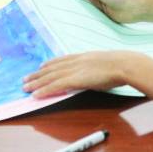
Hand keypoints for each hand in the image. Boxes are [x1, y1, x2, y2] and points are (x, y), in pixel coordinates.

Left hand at [22, 51, 136, 97]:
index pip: (63, 59)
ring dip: (36, 83)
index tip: (41, 66)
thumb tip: (98, 73)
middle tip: (25, 79)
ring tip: (25, 87)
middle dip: (38, 74)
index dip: (50, 63)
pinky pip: (55, 86)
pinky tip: (36, 95)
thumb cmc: (124, 65)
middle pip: (53, 68)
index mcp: (85, 56)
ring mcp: (76, 69)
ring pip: (50, 77)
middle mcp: (77, 61)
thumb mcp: (109, 63)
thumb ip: (99, 67)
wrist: (126, 65)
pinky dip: (44, 90)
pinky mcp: (76, 79)